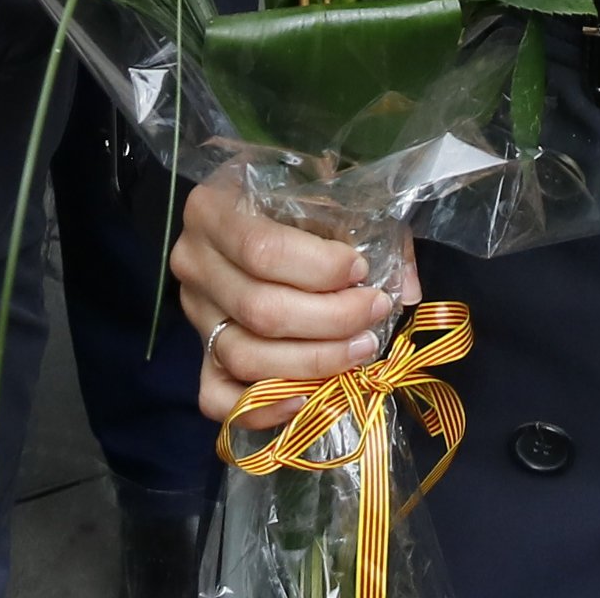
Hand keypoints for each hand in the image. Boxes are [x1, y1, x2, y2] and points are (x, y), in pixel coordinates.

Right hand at [172, 165, 409, 420]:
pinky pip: (217, 398)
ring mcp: (195, 316)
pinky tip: (306, 397)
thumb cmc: (295, 201)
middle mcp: (193, 264)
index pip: (262, 251)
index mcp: (212, 211)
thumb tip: (406, 290)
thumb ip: (366, 228)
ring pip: (244, 356)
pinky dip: (261, 406)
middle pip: (259, 310)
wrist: (252, 216)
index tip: (362, 270)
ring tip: (361, 348)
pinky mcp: (200, 357)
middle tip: (375, 310)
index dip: (320, 268)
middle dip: (330, 318)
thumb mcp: (325, 193)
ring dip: (312, 361)